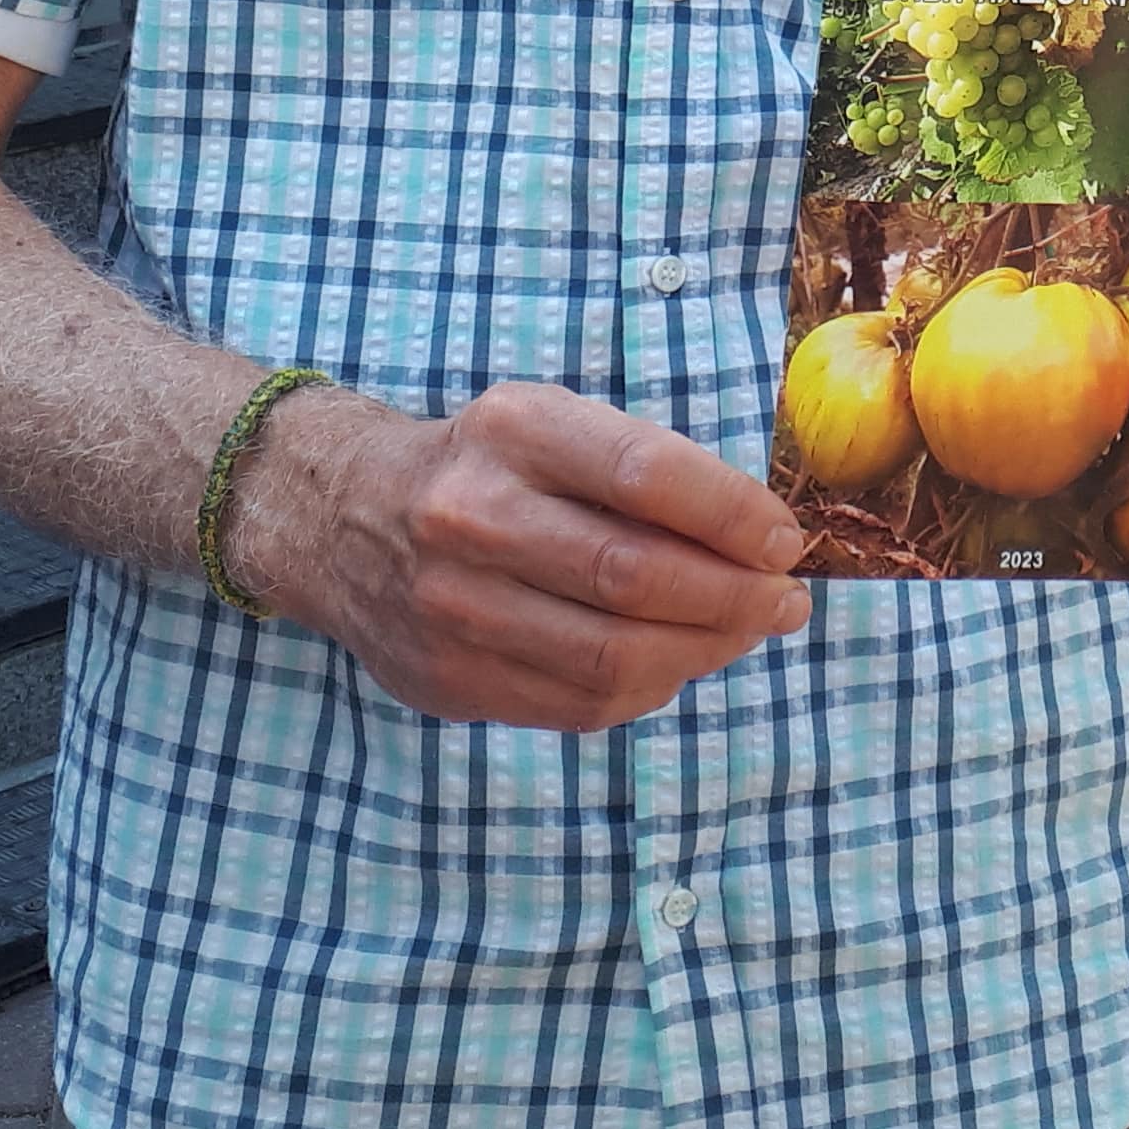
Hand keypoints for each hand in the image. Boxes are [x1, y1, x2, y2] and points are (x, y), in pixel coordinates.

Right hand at [235, 378, 810, 729]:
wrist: (342, 517)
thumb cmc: (486, 465)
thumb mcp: (551, 423)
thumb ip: (644, 472)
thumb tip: (762, 542)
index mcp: (513, 431)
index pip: (646, 474)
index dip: (732, 515)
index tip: (785, 540)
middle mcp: (472, 516)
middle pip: (635, 576)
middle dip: (734, 596)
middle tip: (785, 601)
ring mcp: (452, 608)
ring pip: (613, 657)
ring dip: (704, 652)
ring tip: (746, 634)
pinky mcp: (448, 680)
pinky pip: (579, 705)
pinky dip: (649, 689)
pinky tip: (679, 663)